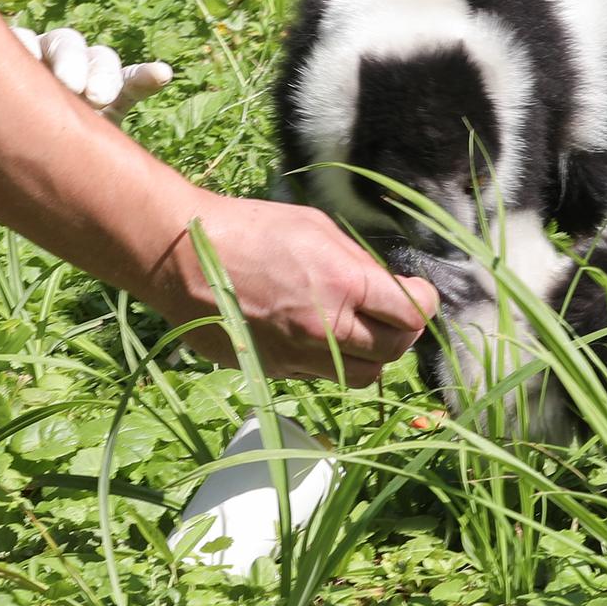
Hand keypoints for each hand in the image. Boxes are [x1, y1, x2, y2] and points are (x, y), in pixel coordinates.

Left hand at [0, 26, 174, 224]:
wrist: (45, 169)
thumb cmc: (10, 161)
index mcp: (13, 69)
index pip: (18, 44)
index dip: (23, 51)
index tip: (30, 74)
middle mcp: (51, 65)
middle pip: (63, 43)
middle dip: (70, 60)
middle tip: (72, 87)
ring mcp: (88, 78)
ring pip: (99, 56)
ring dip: (103, 72)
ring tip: (101, 98)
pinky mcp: (119, 95)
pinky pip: (134, 79)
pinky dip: (147, 76)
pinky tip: (162, 75)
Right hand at [148, 194, 440, 386]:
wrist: (180, 256)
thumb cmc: (250, 229)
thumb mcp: (318, 229)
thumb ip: (360, 263)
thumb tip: (388, 285)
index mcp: (344, 287)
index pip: (413, 315)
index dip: (426, 304)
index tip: (421, 294)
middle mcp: (325, 330)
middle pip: (393, 352)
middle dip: (403, 333)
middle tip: (396, 314)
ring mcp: (297, 356)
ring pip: (361, 376)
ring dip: (371, 356)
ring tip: (360, 329)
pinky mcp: (272, 370)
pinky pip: (319, 375)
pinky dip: (329, 359)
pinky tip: (315, 333)